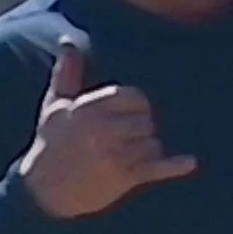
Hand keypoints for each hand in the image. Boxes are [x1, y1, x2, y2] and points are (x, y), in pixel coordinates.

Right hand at [19, 38, 197, 219]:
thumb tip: (67, 41)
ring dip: (151, 149)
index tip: (134, 115)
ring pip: (153, 143)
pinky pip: (155, 168)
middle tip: (133, 139)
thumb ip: (67, 72)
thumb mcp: (54, 106)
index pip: (133, 97)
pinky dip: (175, 166)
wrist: (42, 192)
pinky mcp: (122, 178)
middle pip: (147, 121)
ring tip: (135, 156)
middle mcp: (102, 130)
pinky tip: (190, 162)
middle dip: (145, 129)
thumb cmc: (50, 145)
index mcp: (87, 108)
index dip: (139, 106)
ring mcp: (114, 155)